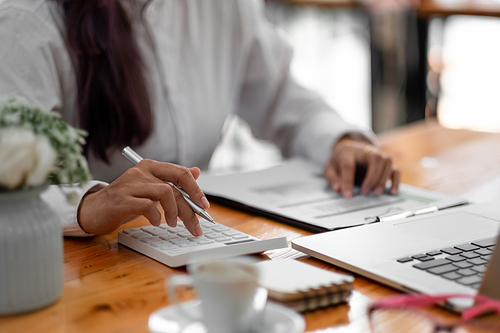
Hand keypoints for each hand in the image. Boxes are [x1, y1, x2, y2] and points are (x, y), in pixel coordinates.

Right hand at [77, 159, 209, 235]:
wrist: (93, 210)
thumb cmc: (125, 201)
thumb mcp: (150, 188)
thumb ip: (171, 181)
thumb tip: (196, 172)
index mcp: (150, 167)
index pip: (180, 172)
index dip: (196, 189)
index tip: (204, 206)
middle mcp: (140, 172)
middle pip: (175, 187)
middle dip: (189, 209)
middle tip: (195, 226)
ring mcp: (130, 185)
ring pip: (165, 193)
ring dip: (174, 212)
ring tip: (172, 224)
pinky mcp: (121, 200)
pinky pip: (147, 206)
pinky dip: (156, 216)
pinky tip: (156, 222)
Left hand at [323, 136, 399, 197]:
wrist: (350, 149)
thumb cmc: (341, 160)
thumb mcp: (330, 167)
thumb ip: (332, 178)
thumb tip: (338, 189)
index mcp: (348, 151)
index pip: (348, 165)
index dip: (347, 181)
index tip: (348, 195)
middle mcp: (366, 150)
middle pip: (375, 159)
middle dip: (371, 177)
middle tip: (366, 192)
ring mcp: (378, 155)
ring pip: (387, 162)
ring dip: (383, 179)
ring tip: (376, 193)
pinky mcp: (386, 163)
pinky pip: (395, 170)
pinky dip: (396, 181)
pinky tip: (392, 191)